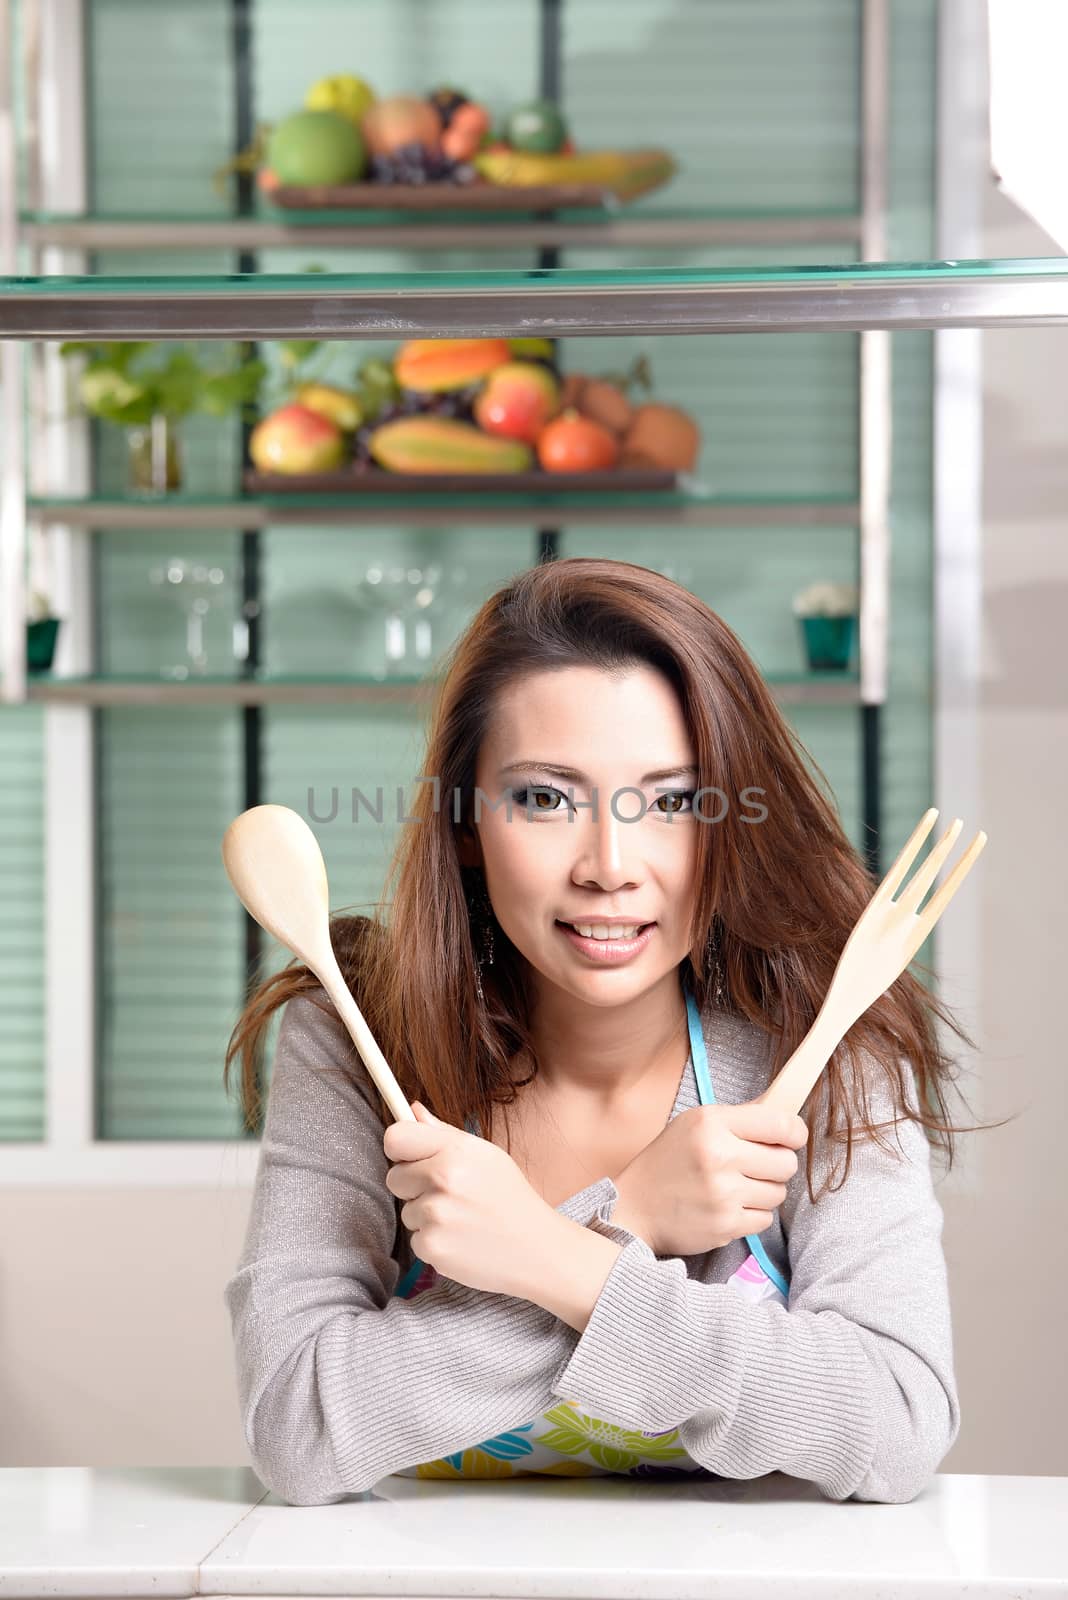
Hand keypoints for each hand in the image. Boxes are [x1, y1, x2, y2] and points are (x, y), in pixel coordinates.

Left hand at [383, 1103, 556, 1297]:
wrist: (537, 1249)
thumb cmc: (509, 1197)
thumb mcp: (485, 1156)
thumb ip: (444, 1133)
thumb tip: (412, 1110)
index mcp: (455, 1151)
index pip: (395, 1138)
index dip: (399, 1148)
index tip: (408, 1157)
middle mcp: (443, 1179)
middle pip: (394, 1177)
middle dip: (413, 1186)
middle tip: (449, 1194)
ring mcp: (436, 1215)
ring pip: (406, 1211)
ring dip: (426, 1217)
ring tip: (462, 1219)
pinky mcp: (432, 1247)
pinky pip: (415, 1240)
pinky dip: (434, 1242)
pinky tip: (461, 1240)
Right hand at [613, 1100, 808, 1257]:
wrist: (633, 1208)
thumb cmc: (667, 1162)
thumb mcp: (694, 1124)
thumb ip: (739, 1119)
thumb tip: (786, 1116)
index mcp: (711, 1123)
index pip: (780, 1123)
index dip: (795, 1132)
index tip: (792, 1137)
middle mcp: (719, 1156)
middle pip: (786, 1162)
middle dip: (778, 1165)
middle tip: (757, 1165)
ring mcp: (722, 1194)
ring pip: (778, 1193)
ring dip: (764, 1191)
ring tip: (737, 1187)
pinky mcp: (725, 1225)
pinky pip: (765, 1219)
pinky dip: (752, 1214)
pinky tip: (730, 1206)